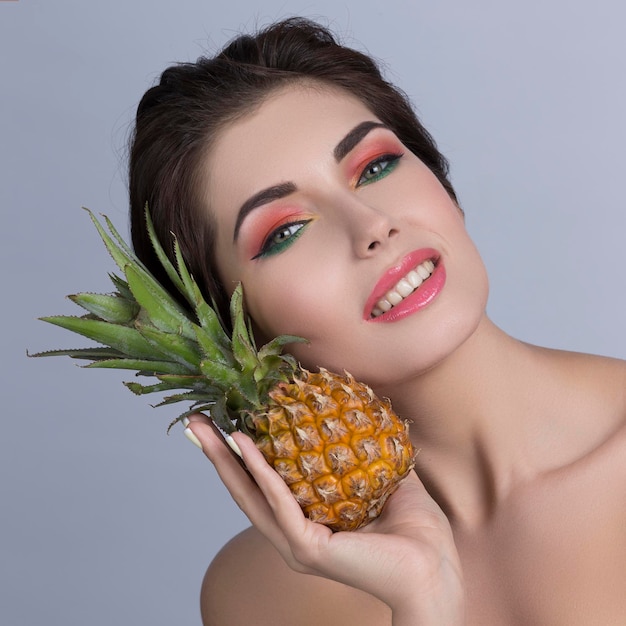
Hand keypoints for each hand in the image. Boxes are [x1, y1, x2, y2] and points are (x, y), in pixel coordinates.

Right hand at [186, 414, 464, 623]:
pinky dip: (261, 473)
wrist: (436, 568)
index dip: (242, 454)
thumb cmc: (415, 529)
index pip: (265, 483)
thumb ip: (361, 449)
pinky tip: (246, 446)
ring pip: (251, 497)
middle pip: (245, 490)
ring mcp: (297, 543)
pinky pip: (279, 503)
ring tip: (206, 429)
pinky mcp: (307, 549)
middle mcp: (294, 532)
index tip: (226, 420)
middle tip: (195, 423)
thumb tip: (352, 410)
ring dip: (226, 460)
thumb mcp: (383, 476)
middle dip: (218, 455)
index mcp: (308, 519)